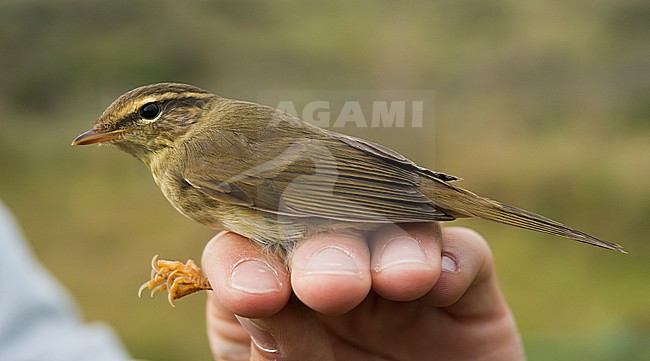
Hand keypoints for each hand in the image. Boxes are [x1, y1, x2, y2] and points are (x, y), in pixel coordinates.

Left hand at [202, 223, 524, 359]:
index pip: (243, 250)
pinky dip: (454, 258)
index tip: (257, 295)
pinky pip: (465, 253)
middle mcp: (334, 275)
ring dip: (394, 244)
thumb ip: (274, 345)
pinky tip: (438, 283)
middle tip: (328, 287)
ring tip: (395, 280)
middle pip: (323, 223)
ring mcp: (398, 279)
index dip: (245, 260)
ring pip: (397, 226)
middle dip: (324, 246)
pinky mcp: (463, 294)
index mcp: (276, 297)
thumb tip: (259, 293)